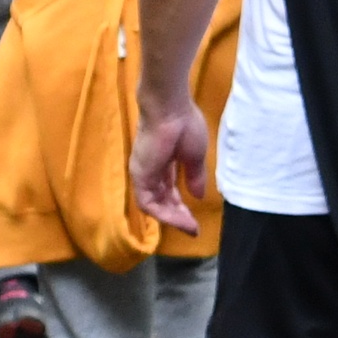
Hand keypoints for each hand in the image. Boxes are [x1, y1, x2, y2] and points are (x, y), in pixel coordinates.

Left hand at [128, 89, 210, 236]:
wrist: (170, 108)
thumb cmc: (184, 125)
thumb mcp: (195, 156)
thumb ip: (195, 177)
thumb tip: (198, 195)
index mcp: (163, 164)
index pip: (169, 191)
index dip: (181, 207)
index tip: (195, 221)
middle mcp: (150, 171)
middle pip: (161, 201)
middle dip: (177, 216)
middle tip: (193, 228)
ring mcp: (143, 173)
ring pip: (153, 206)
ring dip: (172, 218)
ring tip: (189, 226)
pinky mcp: (139, 176)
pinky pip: (148, 203)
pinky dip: (164, 214)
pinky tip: (180, 220)